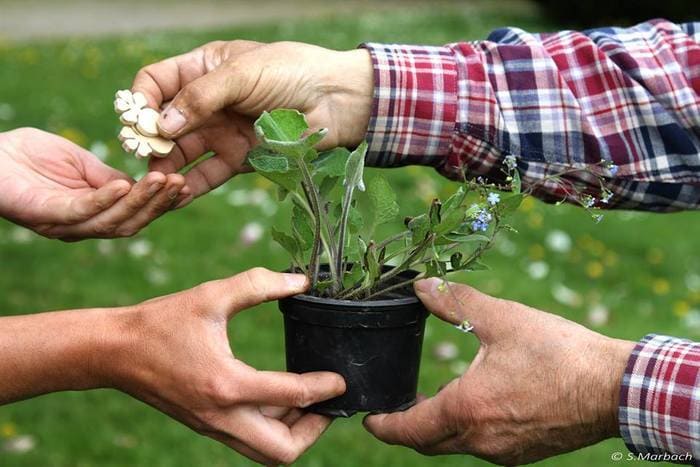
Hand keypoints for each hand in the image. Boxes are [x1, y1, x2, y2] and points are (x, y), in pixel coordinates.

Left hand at [0, 128, 189, 239]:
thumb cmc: (26, 155)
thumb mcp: (80, 163)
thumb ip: (108, 177)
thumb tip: (139, 186)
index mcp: (91, 214)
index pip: (134, 214)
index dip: (161, 204)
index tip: (185, 185)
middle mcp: (80, 227)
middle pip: (130, 224)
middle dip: (159, 205)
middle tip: (182, 184)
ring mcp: (63, 225)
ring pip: (113, 222)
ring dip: (142, 202)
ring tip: (163, 181)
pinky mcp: (46, 216)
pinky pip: (83, 211)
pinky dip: (107, 199)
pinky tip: (126, 184)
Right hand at [101, 268, 345, 463]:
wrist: (114, 352)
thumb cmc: (161, 322)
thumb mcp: (211, 295)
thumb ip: (258, 284)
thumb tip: (300, 281)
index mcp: (226, 384)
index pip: (292, 397)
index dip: (324, 388)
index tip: (341, 381)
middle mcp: (222, 415)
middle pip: (282, 452)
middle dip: (313, 431)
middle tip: (325, 403)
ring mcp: (213, 426)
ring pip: (266, 454)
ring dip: (293, 434)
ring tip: (307, 401)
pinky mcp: (206, 426)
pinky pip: (249, 441)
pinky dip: (271, 429)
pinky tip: (277, 399)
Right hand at [132, 40, 372, 204]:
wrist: (336, 100)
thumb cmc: (290, 72)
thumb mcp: (241, 74)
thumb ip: (201, 98)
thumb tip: (162, 125)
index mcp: (204, 69)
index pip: (157, 82)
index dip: (142, 99)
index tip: (137, 117)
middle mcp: (208, 102)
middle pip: (165, 121)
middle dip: (149, 138)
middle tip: (141, 153)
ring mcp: (222, 131)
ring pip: (182, 151)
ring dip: (165, 165)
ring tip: (156, 179)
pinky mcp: (238, 158)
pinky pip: (207, 174)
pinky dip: (191, 185)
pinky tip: (177, 193)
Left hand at [363, 278, 635, 464]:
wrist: (615, 388)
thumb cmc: (559, 353)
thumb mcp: (502, 319)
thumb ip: (456, 302)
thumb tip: (421, 285)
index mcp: (467, 409)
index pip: (409, 430)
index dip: (383, 426)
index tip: (369, 418)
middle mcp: (481, 441)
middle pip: (428, 443)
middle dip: (406, 429)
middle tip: (395, 409)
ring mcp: (504, 453)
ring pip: (456, 446)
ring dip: (440, 427)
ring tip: (434, 400)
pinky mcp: (525, 454)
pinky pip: (483, 447)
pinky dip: (468, 431)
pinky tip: (477, 406)